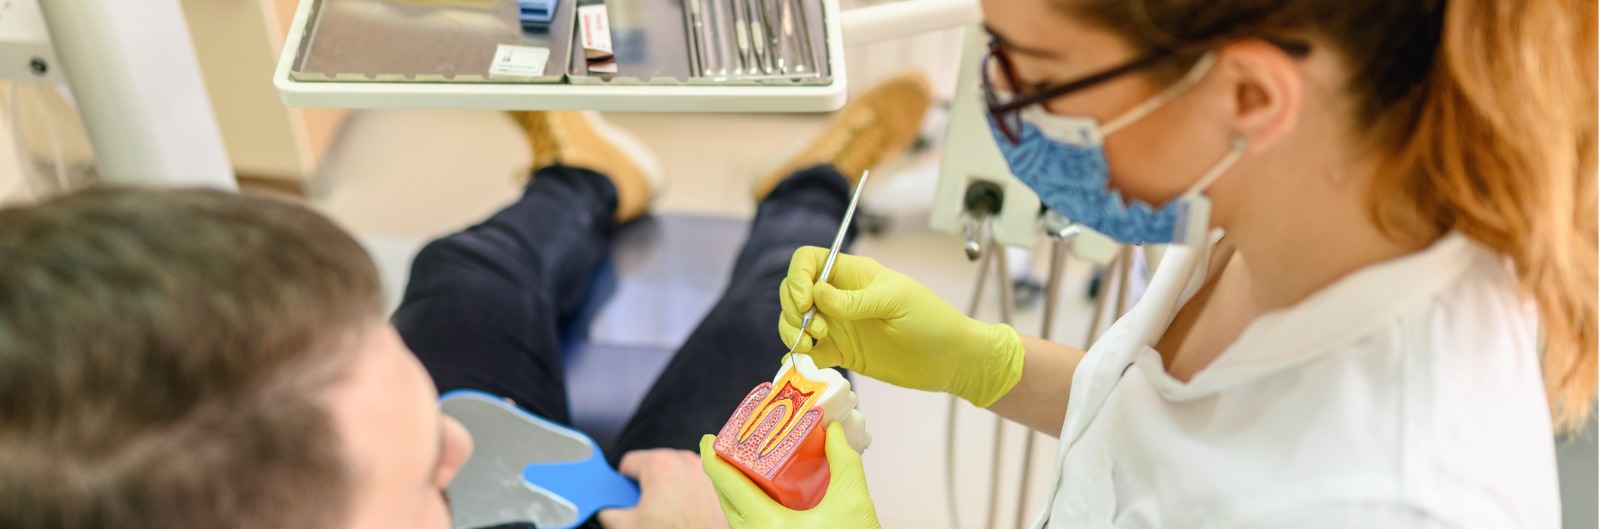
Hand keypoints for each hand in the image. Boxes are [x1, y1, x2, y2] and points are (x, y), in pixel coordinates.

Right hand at [597, 449, 727, 528]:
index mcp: (659, 464)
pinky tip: (684, 509)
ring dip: (666, 485)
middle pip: (651, 463)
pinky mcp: (716, 480)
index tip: (626, 496)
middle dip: (645, 483)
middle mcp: (683, 459)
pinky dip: (684, 488)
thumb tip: (604, 506)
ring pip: (673, 469)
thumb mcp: (625, 525)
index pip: (628, 462)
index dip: (622, 482)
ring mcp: (703, 468)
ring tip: (667, 510)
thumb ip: (607, 509)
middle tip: (647, 508)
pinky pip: (691, 477)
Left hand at [699, 423, 880, 528]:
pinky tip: (762, 496)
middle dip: (721, 472)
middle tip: (728, 447)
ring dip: (734, 492)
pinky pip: (748, 528)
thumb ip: (843, 460)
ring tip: (743, 468)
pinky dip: (747, 509)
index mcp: (766, 523)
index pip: (727, 484)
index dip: (712, 457)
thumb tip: (833, 430)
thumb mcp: (852, 500)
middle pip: (725, 500)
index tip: (707, 438)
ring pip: (734, 517)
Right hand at [780, 247, 1025, 406]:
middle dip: (792, 308)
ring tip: (813, 345)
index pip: (809, 261)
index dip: (798, 277)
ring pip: (795, 320)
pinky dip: (800, 355)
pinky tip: (809, 362)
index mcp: (854, 275)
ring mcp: (839, 325)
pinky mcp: (842, 352)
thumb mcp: (897, 302)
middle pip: (795, 290)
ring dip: (792, 331)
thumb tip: (816, 295)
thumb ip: (856, 300)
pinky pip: (809, 350)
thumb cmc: (933, 322)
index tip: (806, 302)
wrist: (952, 361)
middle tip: (818, 329)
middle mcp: (840, 297)